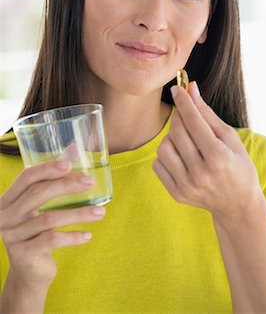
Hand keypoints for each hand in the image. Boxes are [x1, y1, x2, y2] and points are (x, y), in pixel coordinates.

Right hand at [0, 160, 105, 290]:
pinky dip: (73, 237)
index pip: (26, 177)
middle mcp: (5, 216)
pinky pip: (52, 241)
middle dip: (67, 185)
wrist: (29, 273)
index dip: (48, 168)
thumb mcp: (42, 206)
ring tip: (101, 212)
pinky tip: (88, 236)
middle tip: (90, 182)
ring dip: (79, 214)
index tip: (70, 163)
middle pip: (38, 194)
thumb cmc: (38, 232)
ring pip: (50, 218)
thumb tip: (73, 148)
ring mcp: (11, 236)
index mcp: (8, 200)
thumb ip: (54, 178)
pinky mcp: (22, 255)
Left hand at [153, 82, 264, 226]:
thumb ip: (207, 114)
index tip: (177, 88)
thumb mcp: (230, 138)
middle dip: (179, 117)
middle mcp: (200, 173)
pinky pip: (158, 164)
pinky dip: (167, 155)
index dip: (183, 102)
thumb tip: (191, 89)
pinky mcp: (176, 194)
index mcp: (218, 157)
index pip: (193, 121)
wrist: (237, 205)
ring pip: (164, 147)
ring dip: (172, 138)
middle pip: (177, 132)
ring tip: (186, 141)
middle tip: (186, 116)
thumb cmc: (238, 166)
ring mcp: (187, 186)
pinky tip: (181, 157)